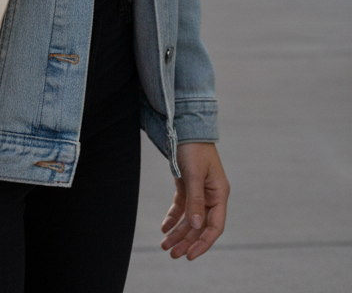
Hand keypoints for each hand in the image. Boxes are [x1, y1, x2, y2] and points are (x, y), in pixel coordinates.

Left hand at [161, 142, 228, 259]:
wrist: (185, 127)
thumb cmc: (194, 148)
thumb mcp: (195, 174)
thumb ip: (196, 200)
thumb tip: (197, 226)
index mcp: (219, 194)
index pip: (215, 226)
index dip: (203, 242)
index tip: (190, 256)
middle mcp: (211, 196)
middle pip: (200, 226)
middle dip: (186, 241)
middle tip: (172, 254)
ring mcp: (199, 192)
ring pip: (190, 219)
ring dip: (178, 232)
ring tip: (164, 245)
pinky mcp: (187, 186)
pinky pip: (181, 208)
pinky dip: (173, 218)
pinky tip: (164, 227)